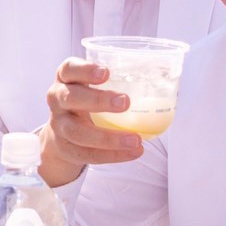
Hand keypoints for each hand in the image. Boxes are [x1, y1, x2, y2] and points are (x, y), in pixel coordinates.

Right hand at [37, 58, 143, 185]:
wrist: (61, 132)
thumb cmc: (86, 101)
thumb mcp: (91, 85)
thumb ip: (117, 80)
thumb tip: (167, 79)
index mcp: (65, 79)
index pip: (69, 69)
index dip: (85, 70)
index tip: (107, 73)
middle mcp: (57, 99)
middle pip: (70, 98)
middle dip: (97, 100)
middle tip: (125, 102)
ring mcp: (58, 125)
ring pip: (78, 132)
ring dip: (108, 137)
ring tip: (135, 139)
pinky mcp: (66, 148)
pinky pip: (88, 154)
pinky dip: (112, 155)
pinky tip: (133, 152)